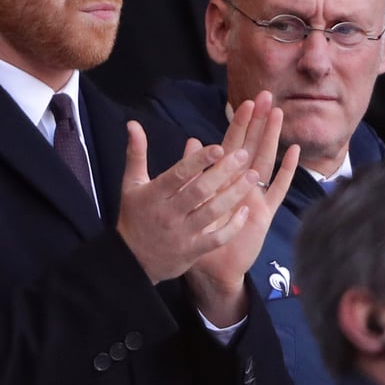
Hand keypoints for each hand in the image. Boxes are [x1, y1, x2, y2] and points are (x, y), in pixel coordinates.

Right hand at [116, 121, 261, 286]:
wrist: (132, 261)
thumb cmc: (134, 215)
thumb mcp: (131, 183)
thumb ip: (136, 153)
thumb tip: (133, 123)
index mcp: (154, 194)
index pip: (178, 174)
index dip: (198, 161)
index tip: (218, 147)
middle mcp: (169, 213)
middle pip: (199, 191)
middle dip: (223, 172)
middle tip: (244, 155)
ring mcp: (182, 233)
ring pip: (212, 212)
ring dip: (234, 194)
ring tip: (253, 176)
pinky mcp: (193, 251)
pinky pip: (217, 238)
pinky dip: (232, 226)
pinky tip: (246, 211)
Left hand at [185, 91, 300, 326]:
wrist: (213, 268)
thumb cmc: (200, 233)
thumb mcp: (192, 199)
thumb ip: (192, 171)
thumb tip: (191, 140)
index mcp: (223, 179)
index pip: (232, 144)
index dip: (238, 123)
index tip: (246, 100)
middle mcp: (241, 184)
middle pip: (252, 146)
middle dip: (258, 122)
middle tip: (267, 96)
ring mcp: (255, 197)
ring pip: (265, 162)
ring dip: (272, 138)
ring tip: (278, 115)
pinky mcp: (264, 214)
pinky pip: (276, 190)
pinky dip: (285, 171)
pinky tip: (293, 152)